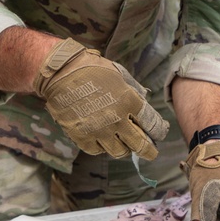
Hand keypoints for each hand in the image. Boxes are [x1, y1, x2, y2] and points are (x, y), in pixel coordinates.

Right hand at [32, 39, 167, 158]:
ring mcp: (99, 130)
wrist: (59, 72)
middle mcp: (117, 119)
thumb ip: (134, 90)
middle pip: (141, 145)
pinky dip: (101, 146)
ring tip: (122, 142)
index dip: (159, 131)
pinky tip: (101, 138)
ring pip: (119, 152)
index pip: (154, 125)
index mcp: (130, 101)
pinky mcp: (81, 136)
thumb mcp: (119, 73)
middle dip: (149, 150)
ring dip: (124, 148)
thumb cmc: (91, 68)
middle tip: (150, 151)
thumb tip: (144, 102)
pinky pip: (97, 150)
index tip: (159, 132)